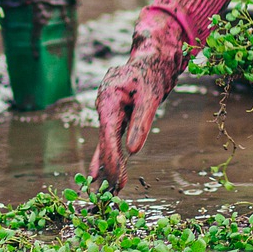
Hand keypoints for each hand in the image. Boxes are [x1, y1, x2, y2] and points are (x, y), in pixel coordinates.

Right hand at [89, 13, 185, 189]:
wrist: (151, 59)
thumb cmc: (151, 74)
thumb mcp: (150, 96)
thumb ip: (141, 123)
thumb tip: (132, 151)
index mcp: (108, 99)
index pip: (107, 134)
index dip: (110, 157)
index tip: (115, 177)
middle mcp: (104, 107)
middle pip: (103, 141)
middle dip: (106, 167)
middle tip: (109, 192)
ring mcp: (108, 113)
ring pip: (105, 143)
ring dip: (105, 166)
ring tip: (102, 191)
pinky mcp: (115, 117)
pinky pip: (110, 140)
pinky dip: (109, 156)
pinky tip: (103, 175)